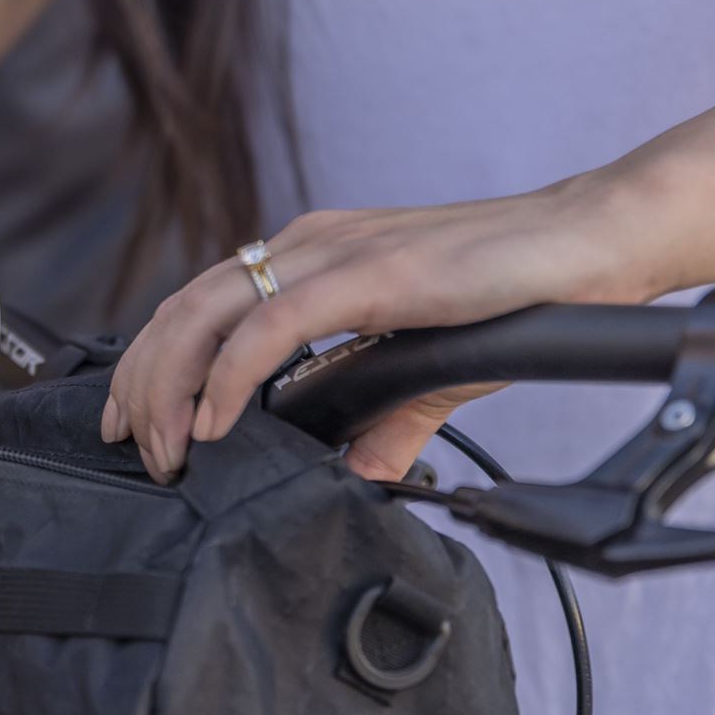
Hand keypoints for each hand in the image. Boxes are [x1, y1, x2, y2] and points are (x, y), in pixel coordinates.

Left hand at [102, 176, 658, 483]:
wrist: (586, 245)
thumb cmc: (509, 295)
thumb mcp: (427, 368)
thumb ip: (389, 417)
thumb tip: (363, 469)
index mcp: (307, 257)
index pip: (198, 306)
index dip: (149, 364)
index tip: (129, 421)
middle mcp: (304, 245)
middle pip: (182, 311)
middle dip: (141, 383)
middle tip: (133, 449)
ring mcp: (331, 252)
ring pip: (208, 314)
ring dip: (172, 388)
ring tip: (166, 448)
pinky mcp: (368, 272)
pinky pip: (272, 325)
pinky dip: (231, 378)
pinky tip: (215, 422)